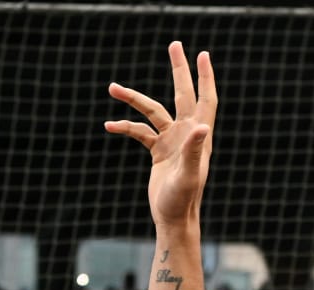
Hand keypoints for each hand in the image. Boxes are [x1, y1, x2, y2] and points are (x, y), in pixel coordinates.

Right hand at [106, 43, 219, 229]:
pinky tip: (109, 125)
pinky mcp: (158, 152)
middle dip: (179, 70)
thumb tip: (202, 126)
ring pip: (152, 112)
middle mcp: (187, 135)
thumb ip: (194, 150)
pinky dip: (125, 127)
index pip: (205, 100)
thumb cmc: (183, 201)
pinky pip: (140, 133)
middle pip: (183, 95)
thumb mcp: (188, 175)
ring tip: (111, 87)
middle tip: (175, 44)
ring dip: (133, 100)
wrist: (173, 220)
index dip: (204, 77)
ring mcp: (172, 142)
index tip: (202, 54)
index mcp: (199, 137)